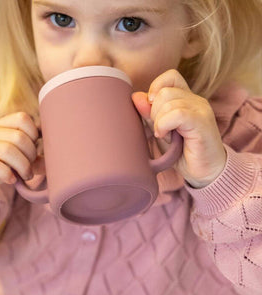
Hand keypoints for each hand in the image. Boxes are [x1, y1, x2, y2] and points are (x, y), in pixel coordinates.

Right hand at [0, 112, 40, 198]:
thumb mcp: (10, 158)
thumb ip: (29, 158)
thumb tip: (50, 163)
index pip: (22, 118)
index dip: (34, 134)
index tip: (35, 149)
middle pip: (18, 137)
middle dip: (30, 155)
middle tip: (30, 169)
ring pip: (7, 150)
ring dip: (22, 166)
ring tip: (25, 176)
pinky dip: (6, 173)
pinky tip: (11, 180)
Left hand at [132, 69, 225, 187]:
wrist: (204, 172)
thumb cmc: (182, 153)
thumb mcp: (160, 132)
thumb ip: (149, 115)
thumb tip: (135, 97)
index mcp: (186, 99)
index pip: (170, 77)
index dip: (155, 89)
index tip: (149, 111)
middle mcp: (195, 100)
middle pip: (164, 91)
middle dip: (153, 112)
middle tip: (158, 130)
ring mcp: (201, 110)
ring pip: (168, 101)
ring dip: (159, 121)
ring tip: (164, 136)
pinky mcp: (202, 122)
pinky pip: (177, 114)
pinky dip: (165, 125)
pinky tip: (165, 136)